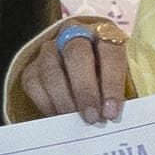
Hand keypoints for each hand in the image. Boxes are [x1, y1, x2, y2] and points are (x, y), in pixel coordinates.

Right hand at [12, 18, 132, 120]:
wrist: (82, 72)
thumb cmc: (108, 78)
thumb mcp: (122, 79)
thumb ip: (121, 93)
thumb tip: (115, 116)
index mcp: (105, 33)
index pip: (110, 52)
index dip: (112, 83)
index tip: (111, 112)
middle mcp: (75, 34)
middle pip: (76, 54)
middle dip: (85, 90)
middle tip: (92, 118)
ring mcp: (50, 48)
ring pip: (52, 70)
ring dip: (64, 100)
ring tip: (75, 121)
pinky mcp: (32, 66)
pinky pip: (34, 84)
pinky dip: (47, 104)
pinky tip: (59, 118)